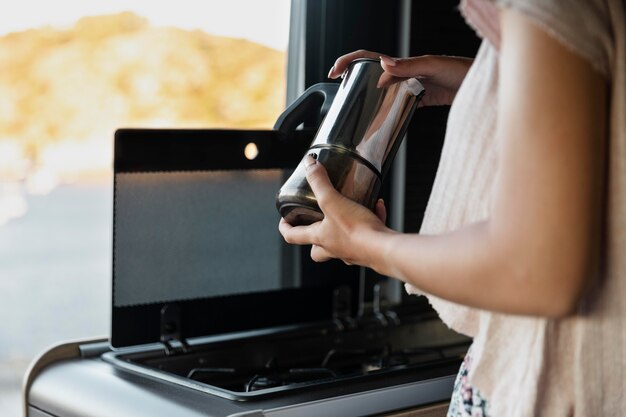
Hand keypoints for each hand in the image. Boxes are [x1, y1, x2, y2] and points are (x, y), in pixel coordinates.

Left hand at [279, 155, 389, 264]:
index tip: (283, 221)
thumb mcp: (333, 201)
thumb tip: (309, 166)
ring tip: (350, 210)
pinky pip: (367, 234)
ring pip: (342, 242)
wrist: (383, 249)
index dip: (285, 228)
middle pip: (317, 249)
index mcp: (320, 238)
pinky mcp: (368, 249)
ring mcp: (351, 251)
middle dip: (315, 237)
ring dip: (344, 226)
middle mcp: (334, 248)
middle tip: (316, 224)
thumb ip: (320, 182)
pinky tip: (377, 207)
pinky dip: (370, 220)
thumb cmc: (357, 232)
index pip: (293, 236)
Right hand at [327, 49, 473, 106]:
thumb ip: (410, 66)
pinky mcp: (422, 98)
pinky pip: (399, 104)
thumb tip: (383, 65)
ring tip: (354, 108)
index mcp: (404, 63)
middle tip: (337, 91)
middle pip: (372, 74)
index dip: (349, 61)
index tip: (334, 72)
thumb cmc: (463, 70)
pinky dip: (388, 110)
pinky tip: (383, 119)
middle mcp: (405, 73)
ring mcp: (413, 86)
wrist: (484, 82)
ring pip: (382, 90)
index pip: (369, 58)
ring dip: (367, 96)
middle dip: (352, 79)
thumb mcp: (434, 65)